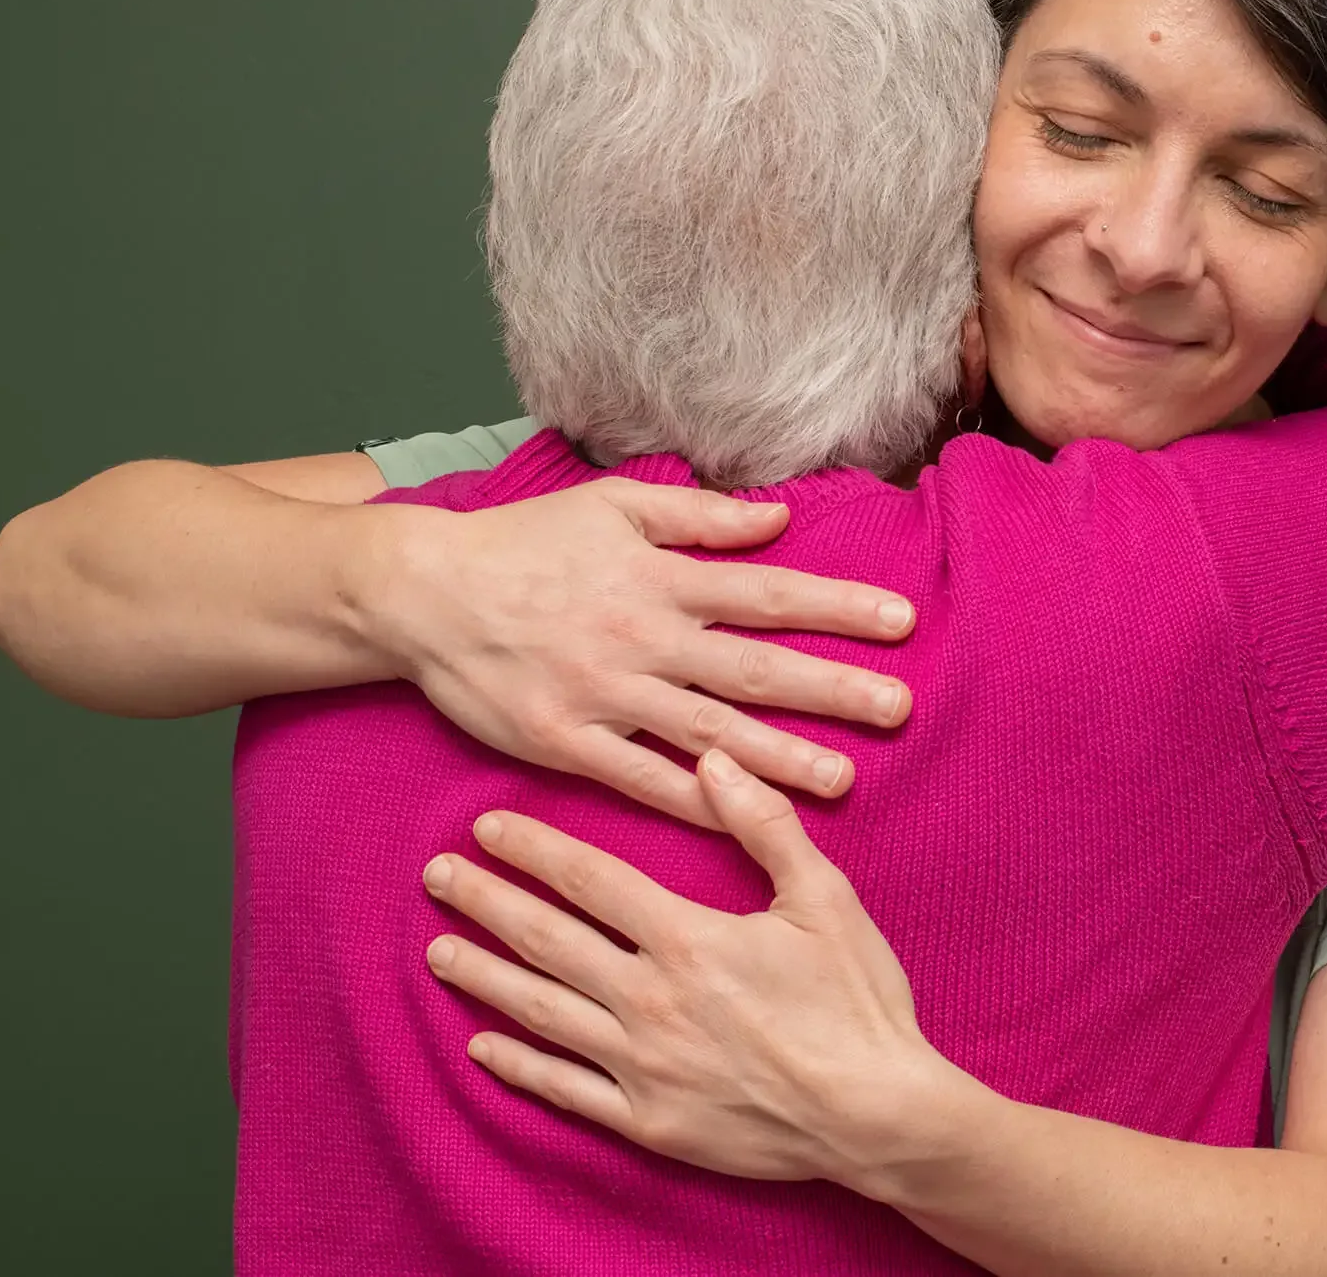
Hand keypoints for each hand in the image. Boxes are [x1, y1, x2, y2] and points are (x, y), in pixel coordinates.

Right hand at [368, 479, 916, 825]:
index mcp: (662, 578)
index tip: (902, 623)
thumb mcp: (614, 505)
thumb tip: (778, 520)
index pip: (770, 594)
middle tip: (900, 710)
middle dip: (833, 690)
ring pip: (708, 733)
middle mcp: (644, 638)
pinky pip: (642, 779)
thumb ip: (700, 516)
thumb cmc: (526, 543)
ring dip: (779, 758)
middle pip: (755, 670)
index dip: (839, 609)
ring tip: (842, 778)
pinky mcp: (568, 742)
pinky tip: (743, 820)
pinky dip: (694, 802)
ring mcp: (606, 695)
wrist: (425, 593)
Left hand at [419, 750, 966, 1186]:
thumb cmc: (857, 1003)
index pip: (591, 881)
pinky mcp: (648, 1120)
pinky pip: (565, 1089)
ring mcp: (641, 1065)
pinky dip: (519, 1065)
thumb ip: (765, 826)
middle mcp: (649, 999)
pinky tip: (484, 1046)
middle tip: (436, 877)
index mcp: (688, 939)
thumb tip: (714, 761)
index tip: (488, 828)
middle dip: (487, 903)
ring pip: (542, 1011)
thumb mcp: (825, 898)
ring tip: (438, 952)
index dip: (536, 850)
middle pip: (548, 941)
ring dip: (485, 977)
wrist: (878, 1113)